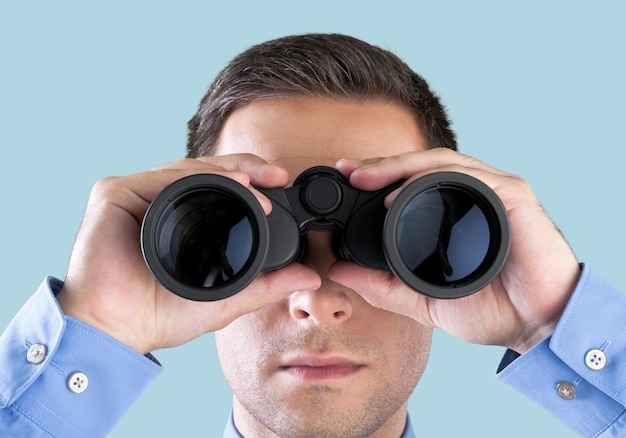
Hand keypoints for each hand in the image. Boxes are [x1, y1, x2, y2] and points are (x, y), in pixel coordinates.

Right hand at [57, 154, 319, 353]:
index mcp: (181, 220)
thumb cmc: (161, 316)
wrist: (117, 329)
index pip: (220, 189)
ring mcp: (137, 195)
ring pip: (188, 169)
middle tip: (276, 174)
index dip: (251, 182)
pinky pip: (161, 177)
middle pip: (207, 173)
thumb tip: (310, 279)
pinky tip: (223, 182)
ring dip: (226, 171)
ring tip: (258, 181)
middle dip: (245, 168)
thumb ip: (267, 286)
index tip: (281, 181)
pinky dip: (194, 177)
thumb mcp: (227, 298)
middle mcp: (160, 203)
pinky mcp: (116, 194)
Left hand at [329, 149, 580, 352]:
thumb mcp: (421, 300)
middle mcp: (474, 196)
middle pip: (422, 165)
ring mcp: (494, 192)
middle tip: (349, 170)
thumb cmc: (492, 310)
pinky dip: (433, 178)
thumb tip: (338, 271)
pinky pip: (470, 177)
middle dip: (382, 164)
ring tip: (366, 177)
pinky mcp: (513, 196)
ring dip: (400, 165)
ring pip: (441, 163)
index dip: (379, 176)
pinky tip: (403, 193)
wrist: (537, 328)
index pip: (412, 183)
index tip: (346, 178)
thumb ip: (382, 286)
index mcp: (455, 213)